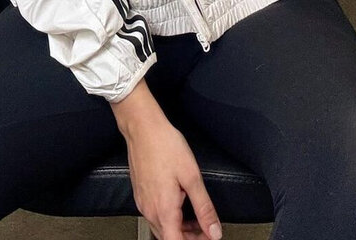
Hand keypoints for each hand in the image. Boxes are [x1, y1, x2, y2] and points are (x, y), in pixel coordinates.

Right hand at [124, 114, 222, 239]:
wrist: (142, 128)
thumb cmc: (165, 146)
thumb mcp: (192, 176)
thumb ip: (204, 207)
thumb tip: (214, 231)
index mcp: (163, 210)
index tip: (209, 236)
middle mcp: (150, 211)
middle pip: (170, 238)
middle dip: (190, 238)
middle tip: (207, 228)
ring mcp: (143, 204)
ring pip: (163, 228)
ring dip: (180, 229)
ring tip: (197, 219)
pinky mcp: (141, 195)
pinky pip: (156, 216)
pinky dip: (170, 218)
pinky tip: (180, 205)